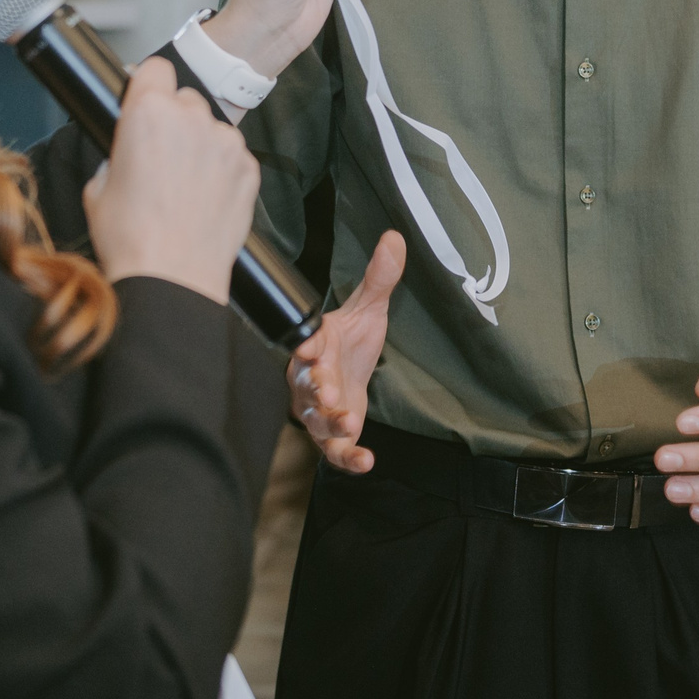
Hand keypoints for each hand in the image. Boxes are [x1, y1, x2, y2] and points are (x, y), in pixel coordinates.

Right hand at [85, 59, 259, 304]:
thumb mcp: (99, 188)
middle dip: (174, 119)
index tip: (146, 99)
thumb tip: (129, 151)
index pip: (155, 67)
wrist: (173, 279)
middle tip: (162, 156)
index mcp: (147, 114)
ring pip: (213, 126)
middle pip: (185, 98)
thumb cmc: (132, 239)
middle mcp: (191, 119)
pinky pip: (234, 155)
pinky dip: (223, 169)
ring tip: (186, 185)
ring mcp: (226, 143)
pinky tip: (206, 198)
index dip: (148, 84)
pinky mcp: (250, 169)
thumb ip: (118, 154)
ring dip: (201, 144)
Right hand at [286, 230, 405, 472]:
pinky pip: (335, 451)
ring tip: (349, 424)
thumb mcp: (369, 308)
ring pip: (316, 420)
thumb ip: (379, 277)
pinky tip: (366, 461)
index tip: (311, 345)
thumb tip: (394, 237)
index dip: (307, 345)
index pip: (305, 344)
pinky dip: (348, 459)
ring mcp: (318, 411)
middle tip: (326, 390)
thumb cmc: (351, 341)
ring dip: (330, 423)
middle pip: (304, 386)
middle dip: (314, 388)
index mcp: (315, 346)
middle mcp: (309, 380)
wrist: (351, 372)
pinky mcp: (332, 435)